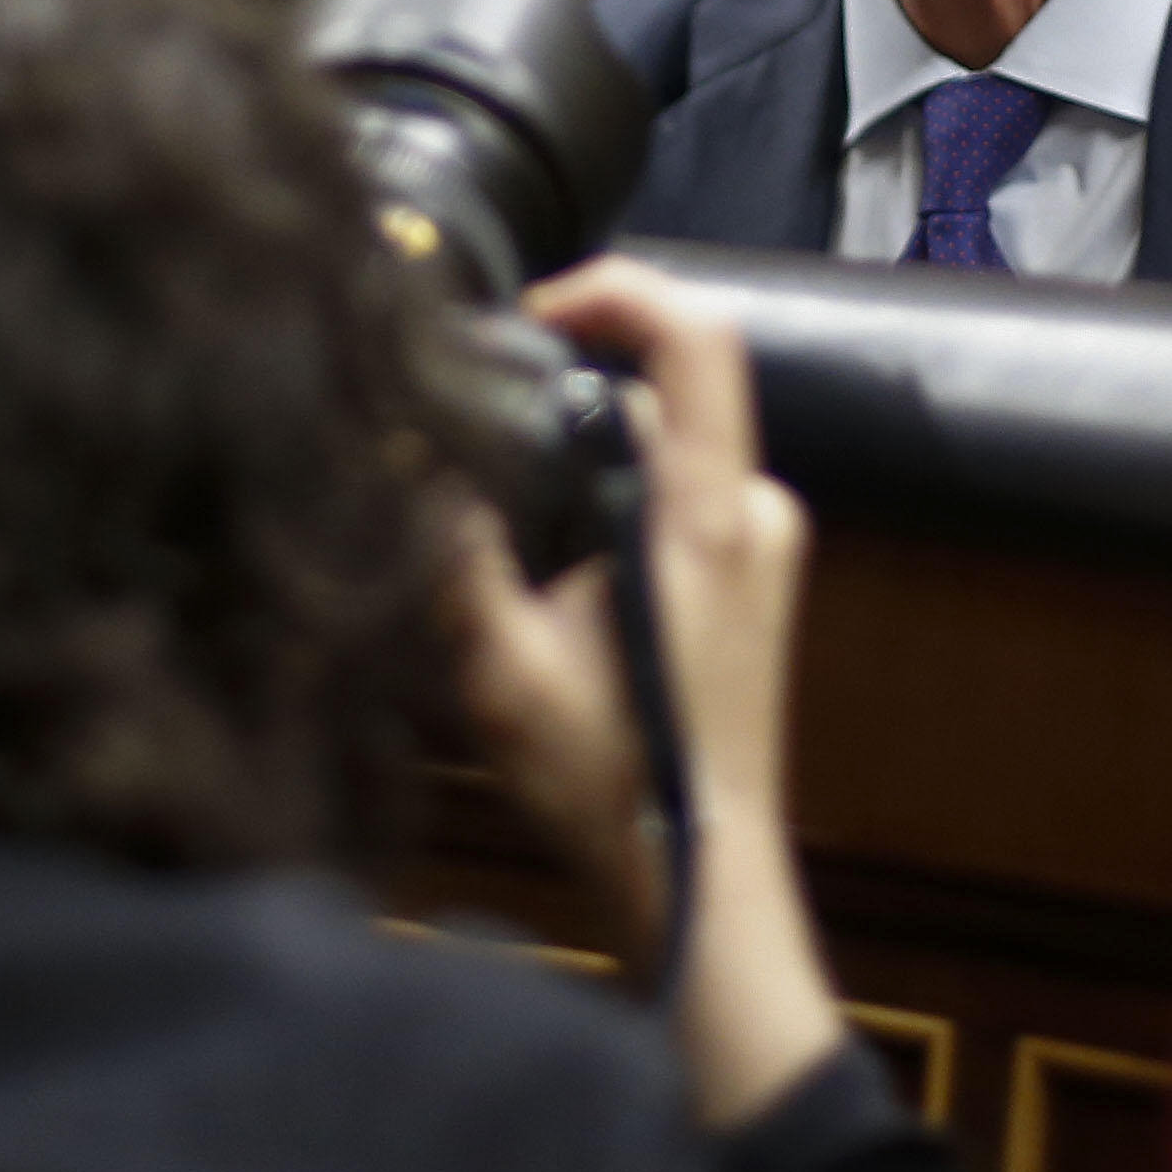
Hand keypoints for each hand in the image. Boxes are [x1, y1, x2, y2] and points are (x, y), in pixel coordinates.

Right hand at [452, 256, 843, 1124]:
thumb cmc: (613, 788)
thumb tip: (403, 458)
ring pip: (669, 442)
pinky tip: (551, 550)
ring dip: (590, 446)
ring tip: (504, 495)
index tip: (533, 312)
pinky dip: (617, 490)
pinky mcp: (758, 576)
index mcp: (711, 517)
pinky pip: (683, 490)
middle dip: (573, 384)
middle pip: (670, 386)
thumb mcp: (498, 671)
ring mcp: (768, 543)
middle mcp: (758, 511)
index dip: (614, 290)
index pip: (696, 334)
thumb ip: (450, 552)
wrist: (702, 881)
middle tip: (484, 414)